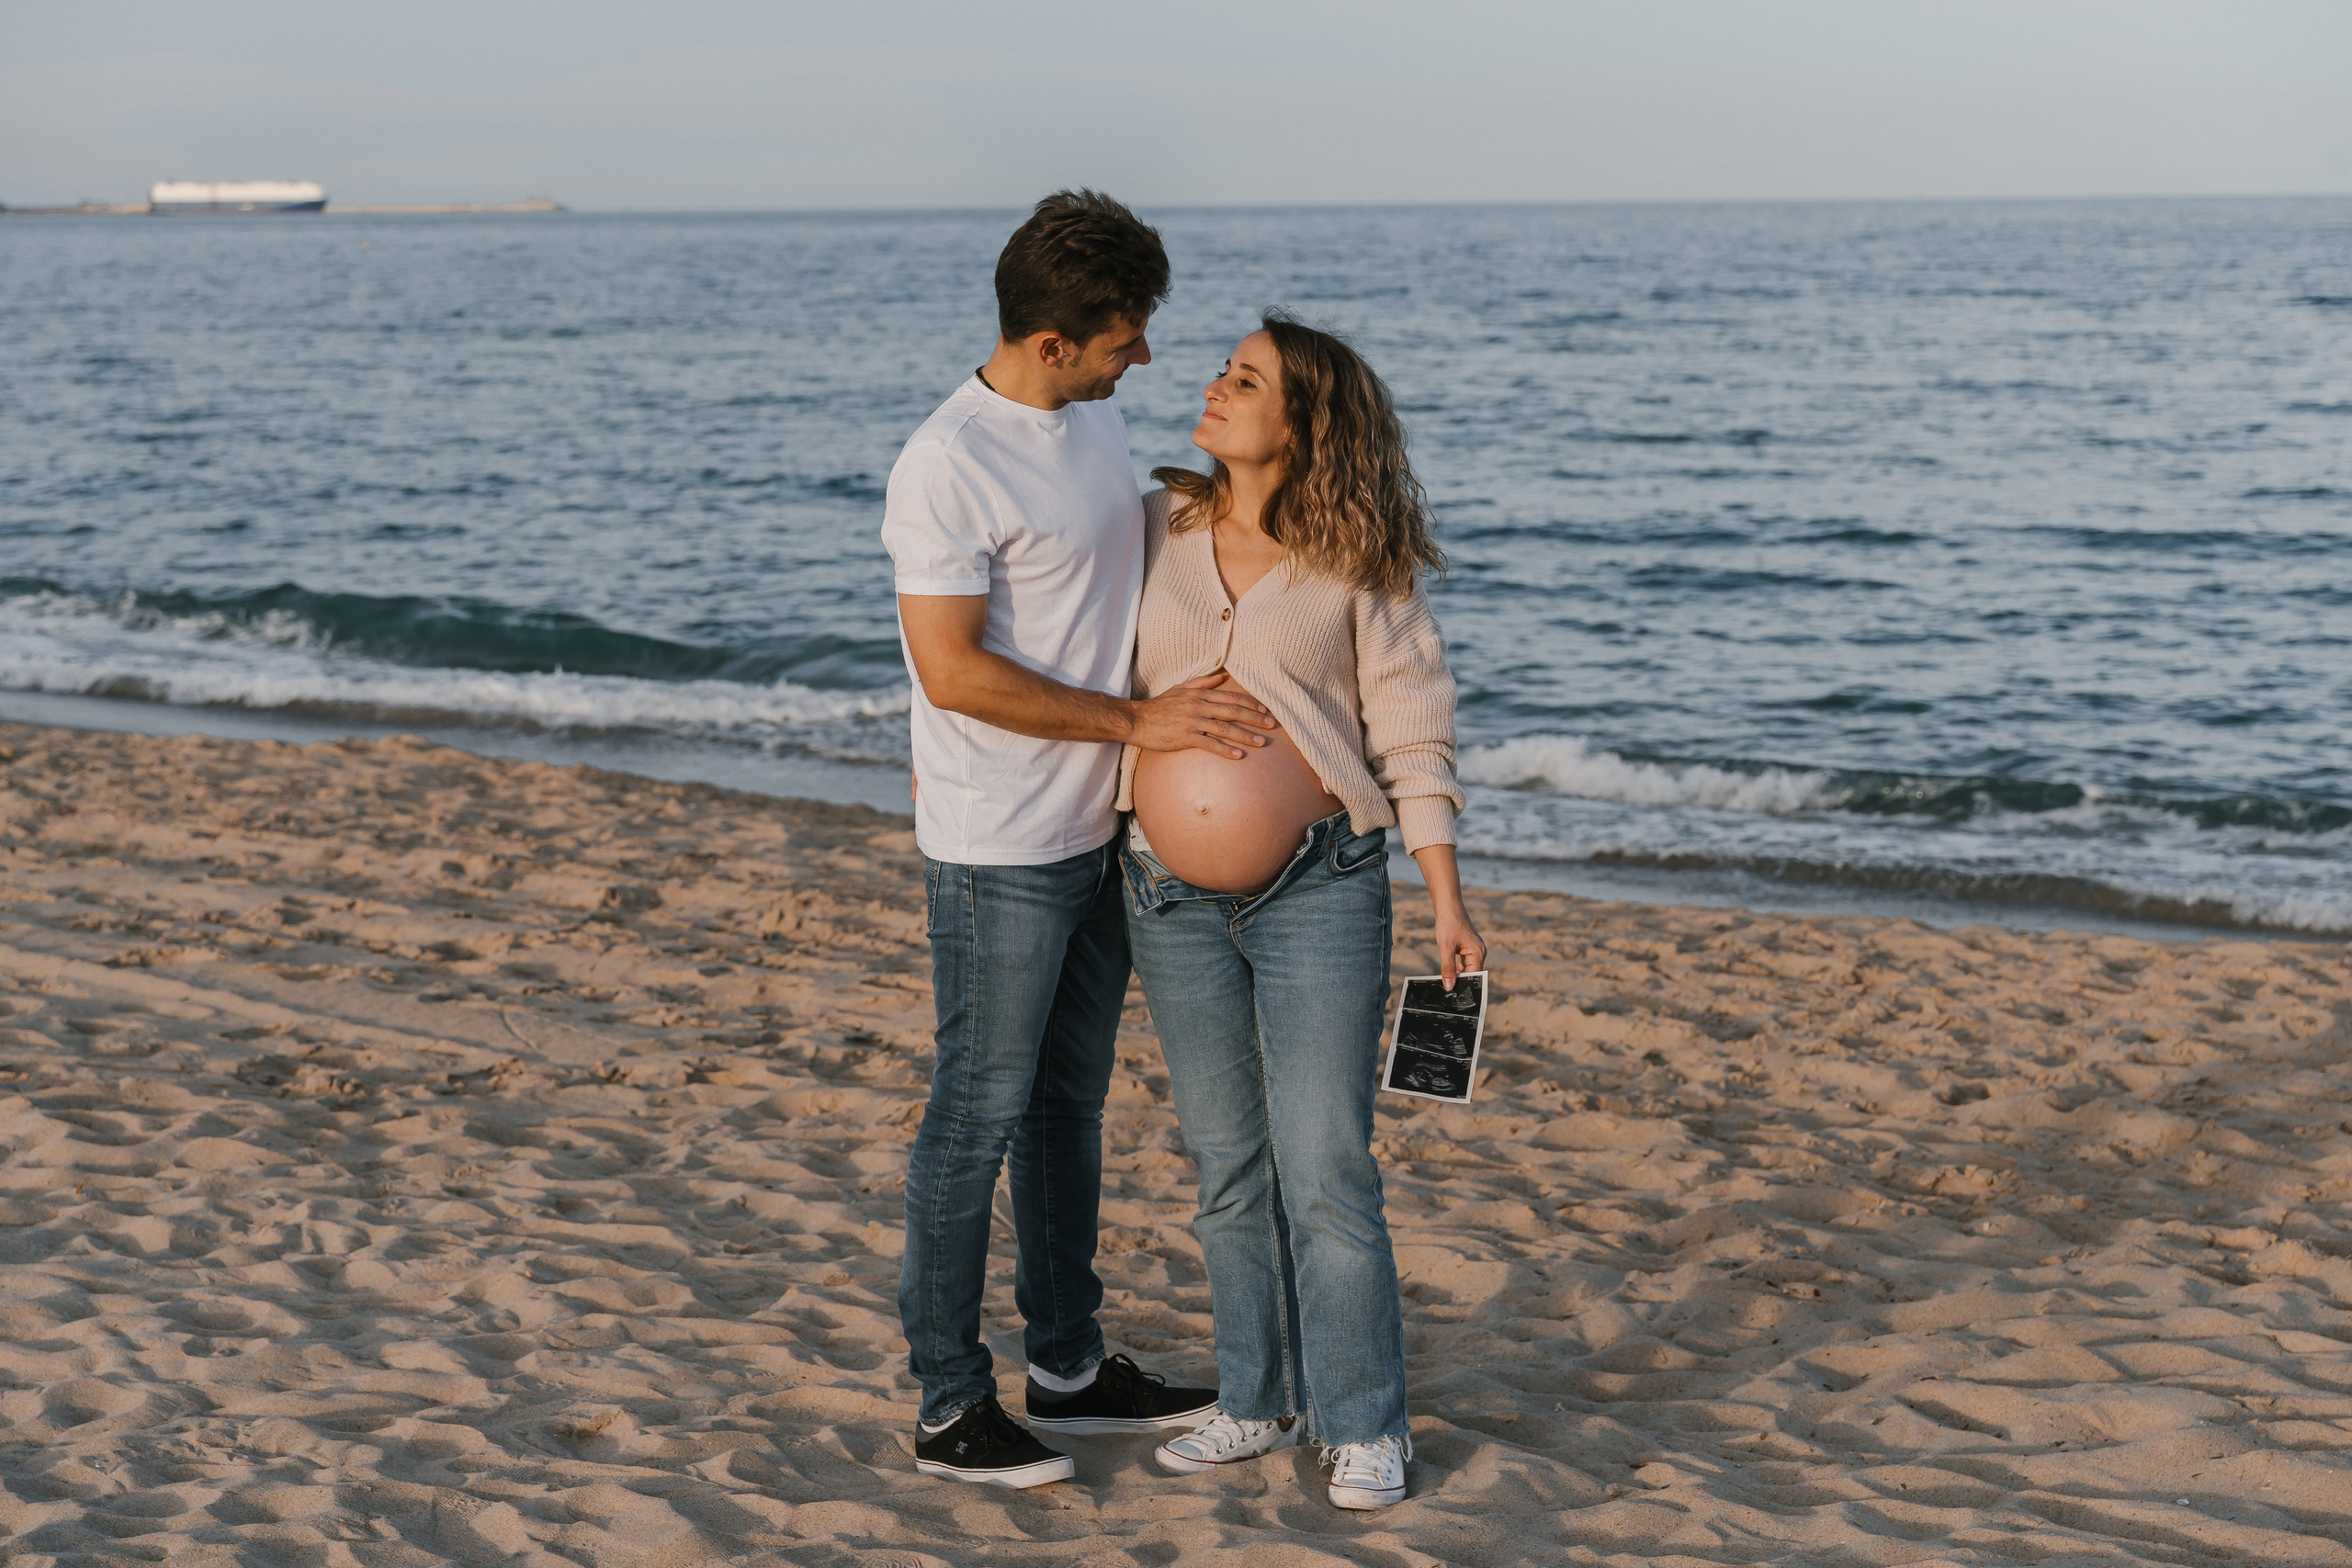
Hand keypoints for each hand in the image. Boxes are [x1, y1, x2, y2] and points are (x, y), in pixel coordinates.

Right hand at [1125, 671, 1277, 758]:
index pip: (1231, 697)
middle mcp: (1199, 705)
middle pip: (1233, 711)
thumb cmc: (1159, 706)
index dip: (1250, 703)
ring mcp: (1193, 721)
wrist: (1137, 720)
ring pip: (1225, 728)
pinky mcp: (1185, 737)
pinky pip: (1209, 744)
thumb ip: (1202, 682)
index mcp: (1200, 694)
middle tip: (1271, 725)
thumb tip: (1222, 676)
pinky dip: (1225, 750)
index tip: (1265, 710)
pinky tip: (1238, 755)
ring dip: (1245, 735)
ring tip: (1261, 742)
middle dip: (1255, 718)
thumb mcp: (1180, 688)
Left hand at [1434, 905, 1485, 988]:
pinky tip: (1446, 972)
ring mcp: (1472, 950)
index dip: (1465, 985)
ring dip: (1456, 974)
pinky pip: (1461, 962)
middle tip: (1448, 991)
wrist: (1447, 906)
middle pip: (1470, 973)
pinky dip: (1454, 967)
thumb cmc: (1449, 923)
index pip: (1474, 975)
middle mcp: (1478, 952)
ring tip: (1446, 983)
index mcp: (1478, 952)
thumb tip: (1449, 986)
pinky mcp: (1465, 947)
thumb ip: (1448, 968)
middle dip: (1460, 981)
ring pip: (1465, 968)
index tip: (1455, 994)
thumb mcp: (1446, 947)